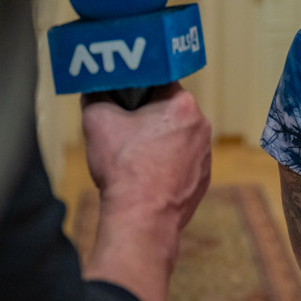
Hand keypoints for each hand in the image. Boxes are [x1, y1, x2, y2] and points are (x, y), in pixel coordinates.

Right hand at [82, 82, 210, 231]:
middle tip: (125, 127)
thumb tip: (94, 88)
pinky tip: (147, 176)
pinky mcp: (203, 179)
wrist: (142, 219)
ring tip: (134, 156)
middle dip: (148, 116)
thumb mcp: (97, 121)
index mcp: (183, 105)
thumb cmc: (124, 168)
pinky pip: (183, 162)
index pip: (161, 82)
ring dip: (159, 141)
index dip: (139, 88)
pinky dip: (167, 165)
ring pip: (178, 137)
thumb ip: (96, 95)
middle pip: (170, 110)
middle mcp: (201, 126)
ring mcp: (205, 154)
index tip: (124, 97)